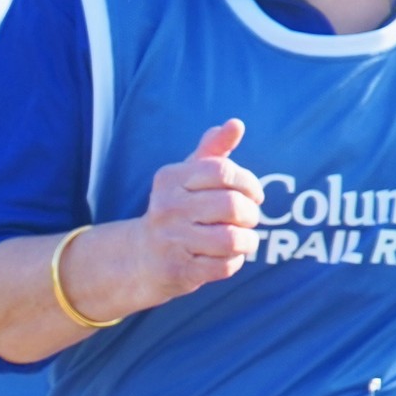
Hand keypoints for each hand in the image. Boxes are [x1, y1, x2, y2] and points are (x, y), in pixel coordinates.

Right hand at [118, 119, 262, 303]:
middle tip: (248, 219)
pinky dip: (234, 262)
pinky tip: (226, 257)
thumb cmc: (176, 209)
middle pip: (232, 205)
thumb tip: (236, 124)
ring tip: (243, 240)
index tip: (254, 193)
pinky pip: (225, 266)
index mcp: (170, 178)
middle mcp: (166, 207)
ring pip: (232, 239)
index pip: (223, 172)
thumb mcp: (189, 176)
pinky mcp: (179, 271)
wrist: (142, 257)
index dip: (248, 182)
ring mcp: (171, 240)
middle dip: (251, 214)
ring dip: (247, 241)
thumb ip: (213, 150)